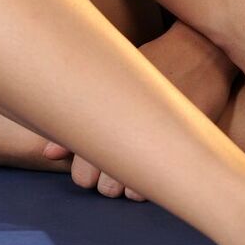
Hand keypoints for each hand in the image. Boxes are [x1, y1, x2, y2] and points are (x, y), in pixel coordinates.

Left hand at [41, 20, 239, 200]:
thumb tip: (49, 153)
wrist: (195, 50)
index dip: (87, 170)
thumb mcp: (108, 83)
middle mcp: (122, 139)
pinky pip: (159, 186)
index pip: (81, 177)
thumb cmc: (147, 63)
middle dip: (109, 179)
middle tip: (121, 155)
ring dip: (133, 183)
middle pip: (104, 189)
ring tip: (142, 155)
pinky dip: (157, 180)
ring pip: (130, 193)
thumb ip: (77, 120)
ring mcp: (151, 147)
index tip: (98, 155)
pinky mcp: (179, 149)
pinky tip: (158, 158)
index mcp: (99, 122)